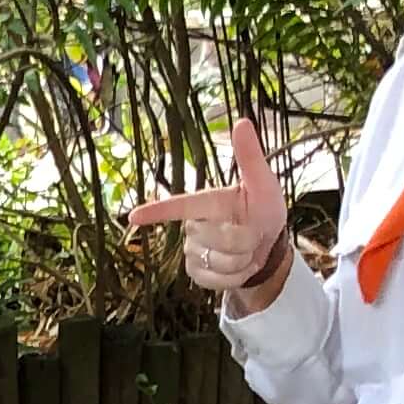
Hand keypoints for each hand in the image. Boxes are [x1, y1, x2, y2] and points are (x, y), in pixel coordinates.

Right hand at [125, 116, 293, 309]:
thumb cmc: (265, 209)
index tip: (134, 216)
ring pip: (218, 262)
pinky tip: (241, 267)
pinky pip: (216, 281)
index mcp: (206, 203)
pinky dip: (236, 277)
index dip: (157, 211)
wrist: (269, 245)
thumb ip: (250, 157)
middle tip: (254, 234)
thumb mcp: (263, 183)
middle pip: (215, 238)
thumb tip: (242, 122)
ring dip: (242, 260)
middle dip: (243, 240)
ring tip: (248, 250)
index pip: (179, 206)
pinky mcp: (197, 273)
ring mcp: (193, 251)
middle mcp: (194, 226)